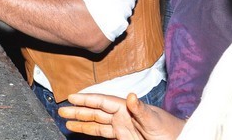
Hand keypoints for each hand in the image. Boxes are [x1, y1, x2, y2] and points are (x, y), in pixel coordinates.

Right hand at [59, 93, 184, 139]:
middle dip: (78, 110)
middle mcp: (120, 116)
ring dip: (81, 122)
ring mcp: (121, 127)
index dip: (86, 99)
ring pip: (95, 123)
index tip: (71, 97)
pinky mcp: (122, 138)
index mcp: (126, 108)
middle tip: (62, 110)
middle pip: (95, 111)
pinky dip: (89, 131)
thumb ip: (140, 109)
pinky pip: (102, 133)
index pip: (101, 101)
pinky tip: (79, 130)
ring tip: (65, 121)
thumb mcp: (154, 119)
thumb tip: (130, 95)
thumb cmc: (169, 130)